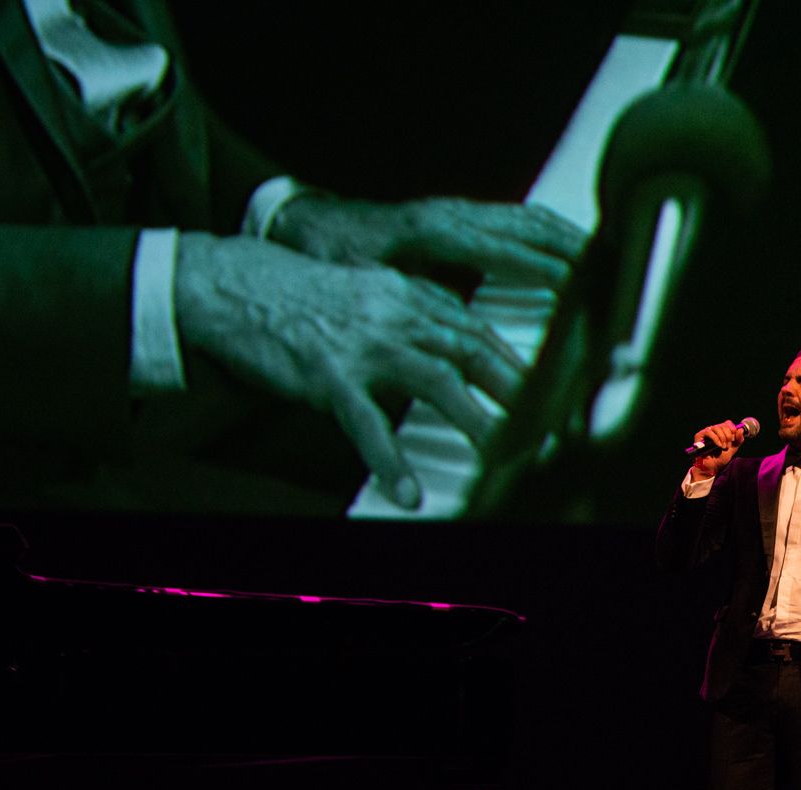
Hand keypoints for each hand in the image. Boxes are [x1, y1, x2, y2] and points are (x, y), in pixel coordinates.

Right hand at [175, 233, 526, 508]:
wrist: (243, 286)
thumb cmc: (315, 299)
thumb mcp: (380, 295)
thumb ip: (426, 317)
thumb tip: (473, 346)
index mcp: (418, 299)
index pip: (486, 332)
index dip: (526, 365)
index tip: (557, 394)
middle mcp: (402, 317)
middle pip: (476, 354)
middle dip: (521, 394)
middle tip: (551, 431)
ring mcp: (367, 345)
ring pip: (437, 382)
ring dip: (477, 422)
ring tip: (505, 459)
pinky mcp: (330, 375)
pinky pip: (366, 424)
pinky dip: (390, 460)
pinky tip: (409, 493)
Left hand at [268, 194, 587, 288]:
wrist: (303, 224)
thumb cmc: (332, 259)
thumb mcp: (367, 287)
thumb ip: (412, 307)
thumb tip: (455, 336)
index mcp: (431, 231)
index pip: (503, 248)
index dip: (542, 268)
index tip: (576, 288)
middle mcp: (451, 215)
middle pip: (528, 226)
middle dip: (572, 250)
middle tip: (610, 275)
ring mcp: (458, 211)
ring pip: (528, 218)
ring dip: (568, 238)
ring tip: (607, 261)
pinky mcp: (460, 216)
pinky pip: (518, 219)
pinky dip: (552, 233)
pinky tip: (570, 249)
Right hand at [689, 420, 745, 480]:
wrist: (712, 466)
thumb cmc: (721, 458)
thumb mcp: (733, 448)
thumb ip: (738, 440)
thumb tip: (741, 430)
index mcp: (722, 432)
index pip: (727, 423)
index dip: (732, 428)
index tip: (734, 437)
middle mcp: (714, 430)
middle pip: (723, 425)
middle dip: (728, 435)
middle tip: (728, 445)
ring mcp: (707, 432)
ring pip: (716, 427)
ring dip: (722, 437)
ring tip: (723, 447)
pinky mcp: (700, 435)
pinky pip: (709, 432)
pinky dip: (715, 438)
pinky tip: (718, 445)